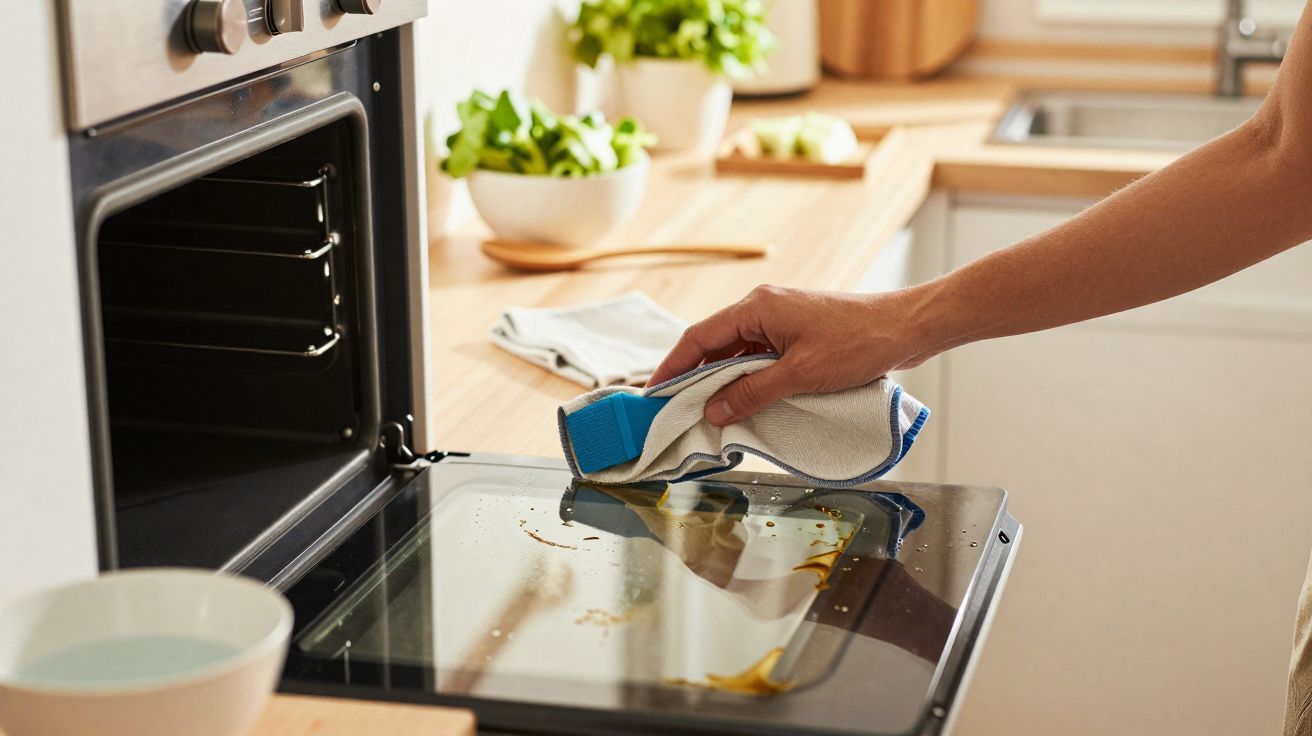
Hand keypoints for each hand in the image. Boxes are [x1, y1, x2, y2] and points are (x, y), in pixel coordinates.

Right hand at [647, 285, 937, 426]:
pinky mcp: (799, 334)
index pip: (698, 338)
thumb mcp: (800, 374)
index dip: (673, 366)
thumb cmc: (858, 342)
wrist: (906, 328)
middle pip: (715, 345)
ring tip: (708, 414)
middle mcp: (763, 309)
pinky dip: (748, 380)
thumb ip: (753, 392)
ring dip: (724, 381)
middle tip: (677, 410)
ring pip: (738, 353)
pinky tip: (744, 403)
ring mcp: (782, 320)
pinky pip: (760, 357)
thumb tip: (715, 410)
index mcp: (756, 308)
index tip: (655, 393)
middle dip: (694, 378)